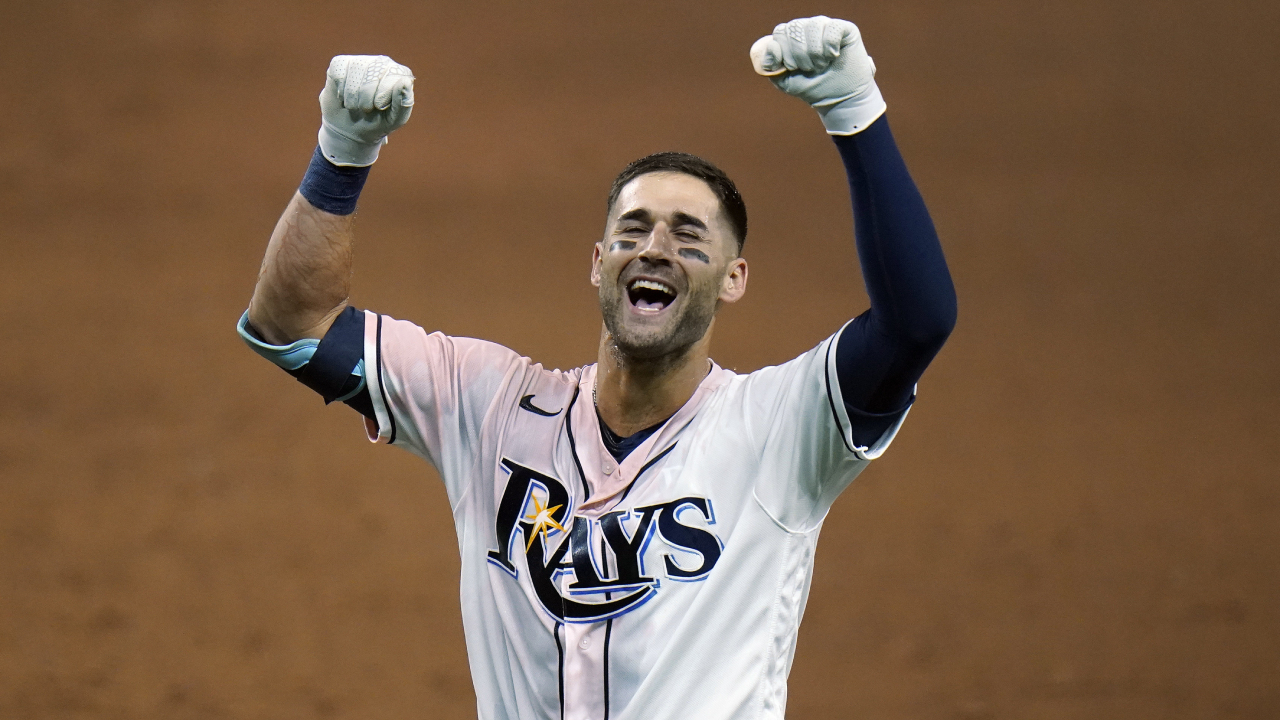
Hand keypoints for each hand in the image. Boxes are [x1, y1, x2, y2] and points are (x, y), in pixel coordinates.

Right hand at [318, 55, 414, 165]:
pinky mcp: (341, 63)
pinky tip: (344, 96)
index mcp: (400, 74)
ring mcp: (362, 61)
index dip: (383, 96)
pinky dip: (340, 90)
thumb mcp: (394, 119)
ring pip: (355, 71)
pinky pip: (339, 71)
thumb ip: (404, 102)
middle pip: (373, 73)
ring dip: (352, 97)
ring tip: (355, 105)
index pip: (393, 78)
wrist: (349, 129)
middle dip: (366, 99)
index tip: (379, 107)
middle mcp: (382, 63)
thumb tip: (405, 82)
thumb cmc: (376, 122)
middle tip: (365, 109)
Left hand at [749, 16, 885, 134]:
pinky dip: (830, 46)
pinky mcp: (844, 29)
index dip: (784, 52)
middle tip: (809, 69)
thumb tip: (772, 46)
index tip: (792, 68)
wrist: (839, 99)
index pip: (780, 32)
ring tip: (821, 65)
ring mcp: (825, 27)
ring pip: (813, 26)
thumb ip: (770, 66)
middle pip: (794, 28)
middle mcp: (807, 28)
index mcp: (790, 37)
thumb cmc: (811, 88)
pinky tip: (833, 56)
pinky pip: (832, 28)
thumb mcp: (785, 81)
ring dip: (815, 53)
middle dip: (800, 55)